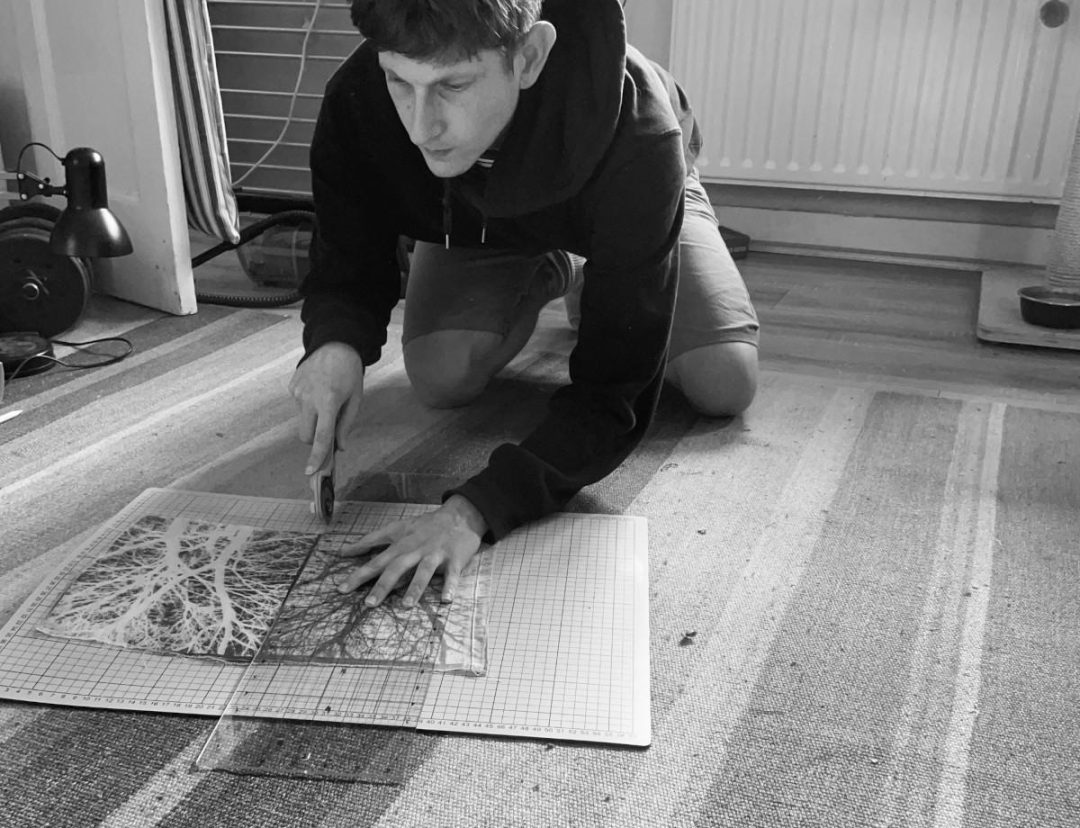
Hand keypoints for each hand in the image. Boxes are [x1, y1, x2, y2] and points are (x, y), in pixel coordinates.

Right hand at [288, 342, 363, 473]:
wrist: (335, 343)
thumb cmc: (349, 372)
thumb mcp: (355, 399)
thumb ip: (346, 425)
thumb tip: (339, 447)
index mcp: (327, 401)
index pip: (320, 436)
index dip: (317, 456)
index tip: (311, 472)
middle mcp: (308, 398)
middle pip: (305, 436)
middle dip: (315, 440)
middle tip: (329, 429)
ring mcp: (297, 392)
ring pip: (302, 421)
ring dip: (313, 420)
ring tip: (326, 400)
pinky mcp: (291, 387)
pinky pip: (299, 406)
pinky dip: (308, 406)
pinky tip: (318, 390)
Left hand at [336, 495, 487, 606]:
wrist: (459, 516)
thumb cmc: (424, 526)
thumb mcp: (396, 528)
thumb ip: (370, 541)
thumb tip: (343, 551)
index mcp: (400, 545)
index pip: (376, 562)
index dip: (359, 575)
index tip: (342, 589)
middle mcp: (415, 550)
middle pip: (397, 568)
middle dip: (382, 585)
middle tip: (369, 604)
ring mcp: (435, 554)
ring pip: (423, 571)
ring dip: (415, 588)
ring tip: (405, 606)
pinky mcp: (454, 559)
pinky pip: (452, 575)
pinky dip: (450, 586)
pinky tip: (446, 600)